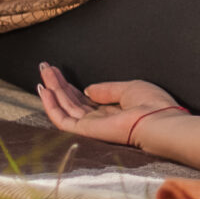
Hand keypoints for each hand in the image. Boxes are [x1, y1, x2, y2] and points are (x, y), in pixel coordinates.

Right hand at [36, 63, 186, 146]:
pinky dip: (51, 105)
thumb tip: (87, 89)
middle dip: (58, 84)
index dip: (71, 86)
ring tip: (42, 73)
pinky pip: (62, 119)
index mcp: (112, 112)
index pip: (85, 99)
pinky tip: (44, 90)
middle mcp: (100, 120)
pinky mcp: (85, 131)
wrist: (157, 121)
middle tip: (45, 67)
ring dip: (52, 90)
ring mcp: (91, 126)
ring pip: (64, 108)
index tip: (59, 71)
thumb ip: (107, 89)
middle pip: (71, 101)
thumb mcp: (128, 89)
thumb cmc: (151, 105)